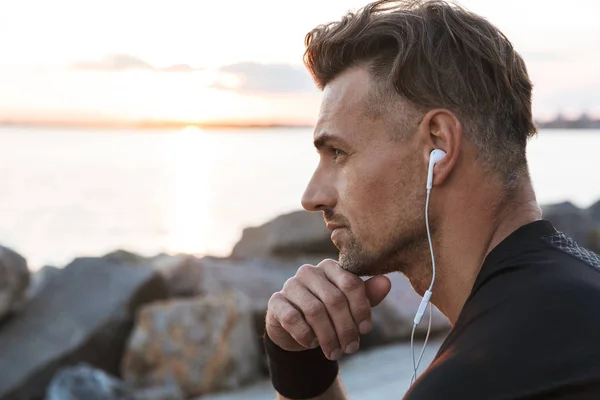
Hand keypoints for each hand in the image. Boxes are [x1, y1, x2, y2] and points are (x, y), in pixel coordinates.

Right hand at [265, 259, 391, 360]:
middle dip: (346, 328)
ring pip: (314, 311)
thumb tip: (386, 282)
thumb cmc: (329, 313)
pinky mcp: (276, 302)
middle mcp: (309, 271)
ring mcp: (290, 285)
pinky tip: (312, 344)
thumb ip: (367, 294)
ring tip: (335, 353)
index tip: (366, 330)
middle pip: (334, 299)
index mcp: (330, 267)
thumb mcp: (351, 306)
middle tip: (352, 348)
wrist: (298, 329)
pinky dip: (306, 335)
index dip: (361, 309)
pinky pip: (292, 318)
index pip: (351, 283)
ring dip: (328, 336)